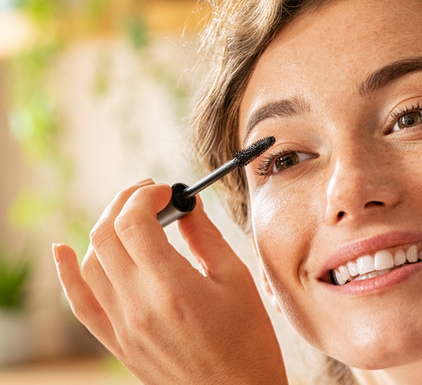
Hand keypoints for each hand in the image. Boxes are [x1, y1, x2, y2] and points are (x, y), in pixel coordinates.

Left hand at [53, 180, 286, 383]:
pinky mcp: (118, 343)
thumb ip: (206, 238)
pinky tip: (61, 250)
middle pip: (106, 236)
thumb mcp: (238, 281)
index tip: (166, 189)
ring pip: (91, 262)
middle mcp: (138, 306)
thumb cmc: (248, 341)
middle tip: (149, 194)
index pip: (135, 223)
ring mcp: (122, 327)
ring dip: (106, 229)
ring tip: (131, 218)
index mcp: (173, 287)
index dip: (146, 196)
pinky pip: (80, 304)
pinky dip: (67, 274)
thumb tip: (187, 206)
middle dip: (125, 203)